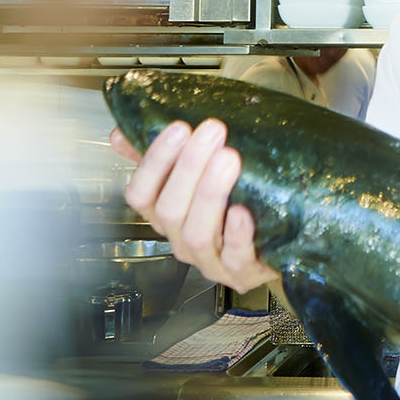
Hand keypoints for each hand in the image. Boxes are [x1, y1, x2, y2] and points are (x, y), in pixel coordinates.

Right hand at [110, 120, 276, 292]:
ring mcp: (209, 260)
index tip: (179, 128)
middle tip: (212, 132)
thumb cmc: (233, 206)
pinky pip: (235, 257)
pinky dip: (236, 235)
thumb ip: (163, 157)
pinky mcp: (242, 272)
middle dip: (189, 167)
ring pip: (197, 234)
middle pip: (169, 210)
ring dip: (210, 193)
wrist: (278, 243)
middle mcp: (181, 240)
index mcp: (165, 216)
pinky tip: (241, 211)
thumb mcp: (196, 177)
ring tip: (228, 159)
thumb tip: (122, 134)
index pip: (140, 194)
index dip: (154, 162)